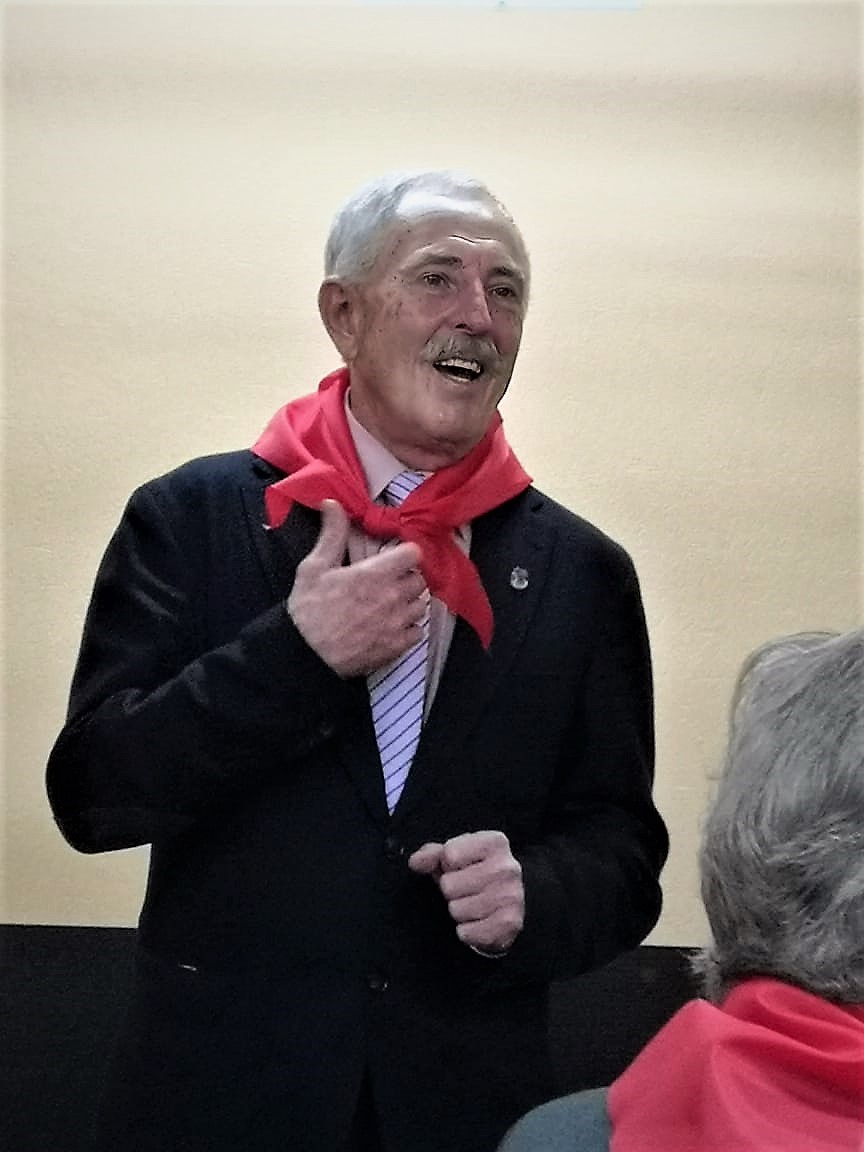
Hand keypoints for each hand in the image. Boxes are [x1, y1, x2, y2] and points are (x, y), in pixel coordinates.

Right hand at [288, 500, 428, 676]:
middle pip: (419, 580)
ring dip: (408, 603)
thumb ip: (332, 534)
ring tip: (388, 605)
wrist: (306, 656)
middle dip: (405, 579)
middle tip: (386, 583)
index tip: (393, 559)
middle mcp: (393, 597)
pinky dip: (408, 628)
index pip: (413, 554)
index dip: (404, 554)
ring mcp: (398, 623)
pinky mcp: (397, 646)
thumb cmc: (309, 610)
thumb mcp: (315, 567)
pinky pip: (417, 631)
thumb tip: (332, 503)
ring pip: (420, 605)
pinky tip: (390, 627)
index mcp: (376, 574)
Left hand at [409, 830, 523, 954]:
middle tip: (464, 890)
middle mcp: (507, 867)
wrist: (508, 903)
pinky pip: (467, 932)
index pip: (449, 854)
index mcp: (495, 843)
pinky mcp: (510, 924)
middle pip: (449, 884)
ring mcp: (511, 896)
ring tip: (471, 904)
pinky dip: (466, 931)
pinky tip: (477, 922)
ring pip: (456, 910)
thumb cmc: (476, 874)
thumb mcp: (455, 856)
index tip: (459, 868)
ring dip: (458, 911)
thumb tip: (416, 862)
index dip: (446, 865)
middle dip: (451, 891)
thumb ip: (432, 854)